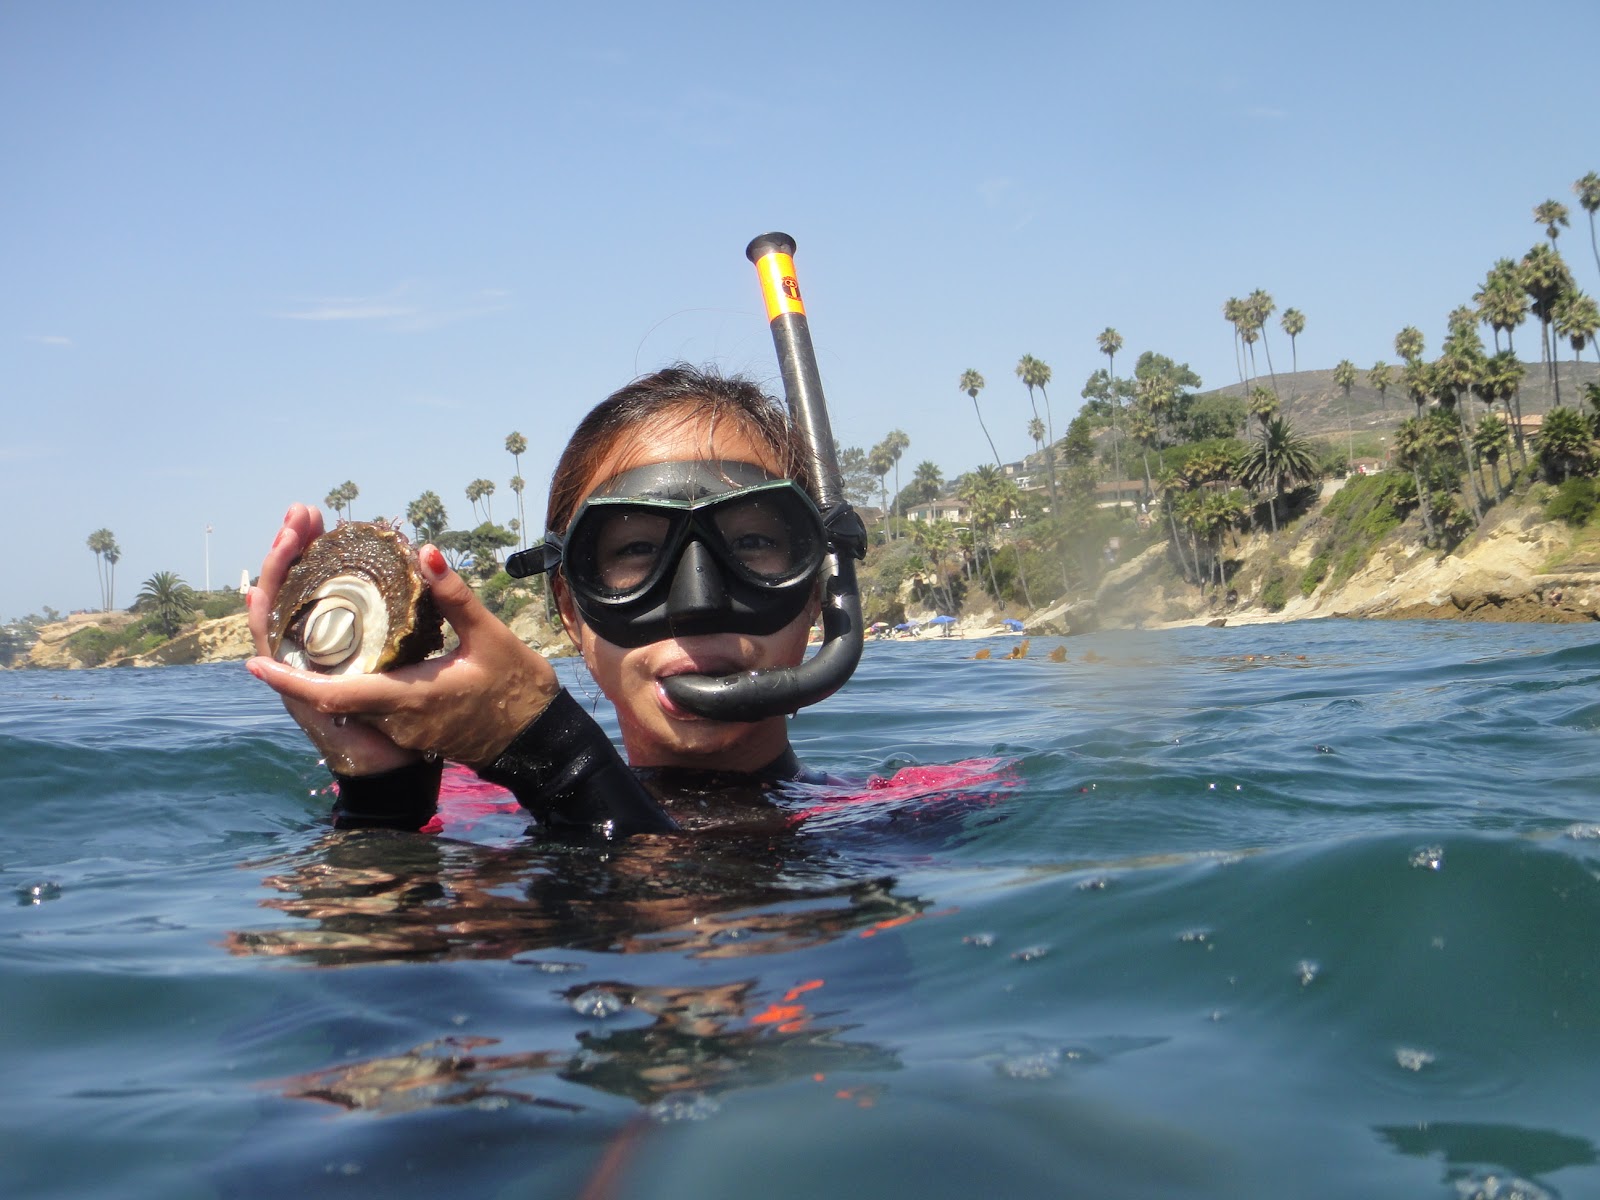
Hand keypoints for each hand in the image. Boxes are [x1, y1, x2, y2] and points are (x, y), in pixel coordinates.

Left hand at [247, 530, 560, 770]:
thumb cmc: (519, 690)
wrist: (540, 740)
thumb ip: (454, 597)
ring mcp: (402, 727)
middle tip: (289, 600)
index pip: (333, 695)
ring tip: (310, 606)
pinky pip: (367, 700)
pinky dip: (350, 673)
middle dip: (299, 656)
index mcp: (407, 699)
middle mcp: (394, 719)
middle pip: (330, 690)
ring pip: (347, 696)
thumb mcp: (490, 637)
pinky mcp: (411, 728)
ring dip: (324, 663)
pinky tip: (350, 640)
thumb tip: (424, 553)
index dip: (290, 682)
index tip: (254, 664)